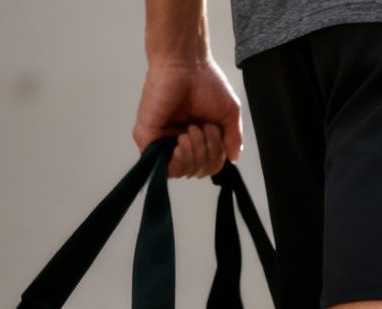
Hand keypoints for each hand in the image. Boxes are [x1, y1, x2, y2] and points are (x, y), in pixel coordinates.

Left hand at [132, 59, 243, 176]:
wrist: (186, 63)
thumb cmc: (207, 82)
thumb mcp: (229, 114)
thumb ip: (232, 139)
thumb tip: (233, 158)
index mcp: (197, 137)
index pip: (208, 166)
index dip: (217, 157)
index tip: (216, 131)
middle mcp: (179, 141)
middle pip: (198, 171)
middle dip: (208, 153)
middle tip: (204, 127)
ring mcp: (162, 140)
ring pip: (183, 171)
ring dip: (196, 153)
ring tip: (193, 129)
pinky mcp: (148, 138)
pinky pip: (164, 168)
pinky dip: (179, 158)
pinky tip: (182, 138)